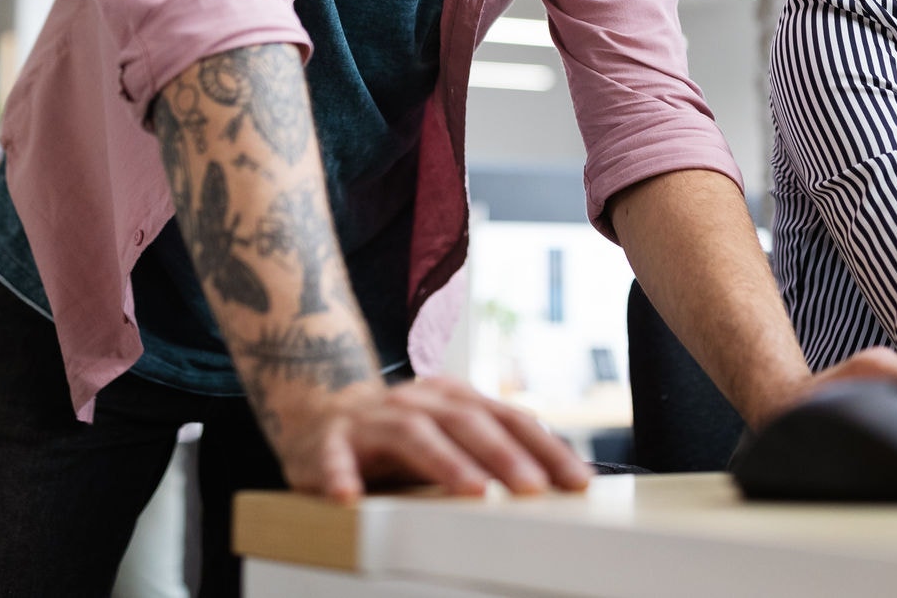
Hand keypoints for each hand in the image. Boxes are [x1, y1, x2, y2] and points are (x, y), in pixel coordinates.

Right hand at [272, 375, 592, 501]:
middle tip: (535, 487)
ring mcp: (372, 418)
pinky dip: (340, 473)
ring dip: (445, 462)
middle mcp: (417, 401)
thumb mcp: (446, 436)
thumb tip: (553, 484)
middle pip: (466, 422)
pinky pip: (335, 457)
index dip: (544, 446)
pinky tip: (349, 497)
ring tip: (473, 490)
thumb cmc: (396, 436)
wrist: (320, 416)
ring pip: (413, 434)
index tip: (577, 480)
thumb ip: (488, 452)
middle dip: (504, 455)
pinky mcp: (328, 440)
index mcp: (452, 399)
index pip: (507, 418)